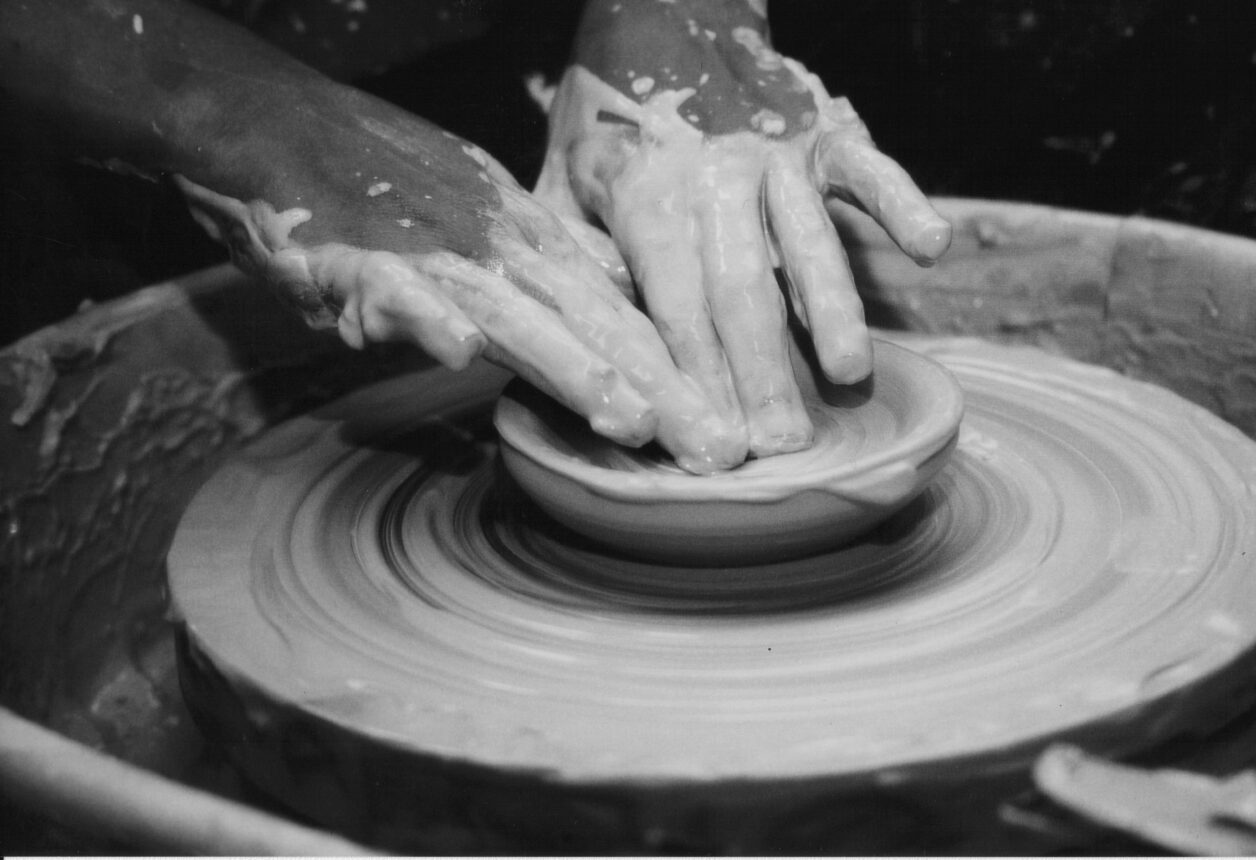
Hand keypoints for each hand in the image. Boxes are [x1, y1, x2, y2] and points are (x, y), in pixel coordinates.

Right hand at [176, 88, 745, 471]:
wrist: (285, 124)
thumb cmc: (389, 184)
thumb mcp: (491, 218)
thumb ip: (552, 264)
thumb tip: (624, 302)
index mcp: (532, 243)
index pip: (619, 311)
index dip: (673, 369)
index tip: (721, 428)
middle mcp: (497, 247)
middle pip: (589, 320)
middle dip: (654, 388)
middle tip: (709, 448)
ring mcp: (430, 252)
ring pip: (513, 313)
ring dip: (570, 365)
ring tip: (626, 417)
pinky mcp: (354, 259)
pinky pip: (393, 290)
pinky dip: (425, 316)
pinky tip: (460, 352)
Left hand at [536, 0, 950, 456]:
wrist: (661, 23)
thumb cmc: (609, 127)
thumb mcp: (559, 188)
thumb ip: (572, 262)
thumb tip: (584, 342)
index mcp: (648, 200)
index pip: (675, 307)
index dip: (695, 381)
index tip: (708, 448)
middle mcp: (714, 178)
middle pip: (742, 290)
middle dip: (761, 374)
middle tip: (778, 446)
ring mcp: (776, 154)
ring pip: (808, 243)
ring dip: (830, 310)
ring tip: (846, 375)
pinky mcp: (825, 133)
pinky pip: (869, 169)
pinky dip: (902, 202)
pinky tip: (930, 246)